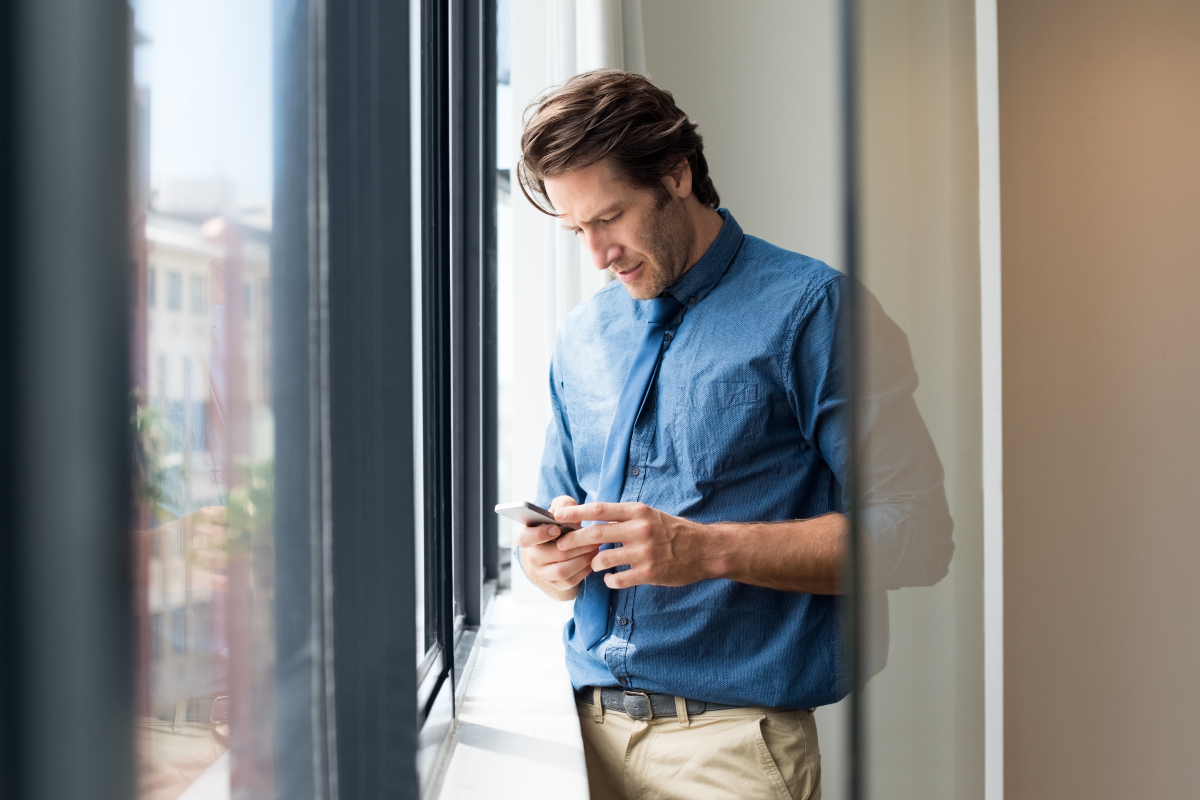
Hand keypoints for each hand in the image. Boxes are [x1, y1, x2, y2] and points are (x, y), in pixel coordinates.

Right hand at [516, 496, 598, 599]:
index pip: (525, 538)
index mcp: (529, 537)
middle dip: (576, 545)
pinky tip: (593, 558)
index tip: (556, 529)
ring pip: (562, 570)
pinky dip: (584, 569)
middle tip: (592, 537)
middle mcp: (533, 557)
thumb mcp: (560, 511)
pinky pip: (571, 580)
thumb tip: (568, 509)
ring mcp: (544, 573)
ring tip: (595, 547)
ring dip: (582, 558)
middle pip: (552, 554)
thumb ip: (563, 505)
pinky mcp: (556, 584)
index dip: (539, 535)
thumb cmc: (560, 525)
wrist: (562, 547)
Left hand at [553, 502, 714, 589]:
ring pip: (604, 559)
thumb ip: (624, 516)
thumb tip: (592, 516)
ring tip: (595, 565)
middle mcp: (639, 529)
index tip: (558, 515)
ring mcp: (644, 552)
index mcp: (638, 511)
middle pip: (595, 534)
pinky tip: (611, 578)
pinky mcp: (649, 572)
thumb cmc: (672, 531)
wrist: (703, 549)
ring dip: (594, 564)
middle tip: (561, 546)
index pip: (599, 509)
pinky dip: (610, 580)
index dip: (575, 512)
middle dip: (574, 541)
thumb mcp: (649, 515)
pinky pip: (618, 579)